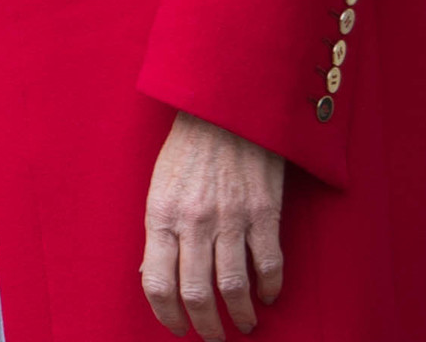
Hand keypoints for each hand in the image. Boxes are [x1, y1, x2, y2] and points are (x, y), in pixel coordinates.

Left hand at [142, 111, 286, 336]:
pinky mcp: (264, 213)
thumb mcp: (159, 187)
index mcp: (160, 214)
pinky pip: (268, 264)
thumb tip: (156, 277)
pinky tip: (267, 296)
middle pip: (196, 294)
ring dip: (240, 315)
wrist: (226, 108)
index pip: (156, 282)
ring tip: (243, 325)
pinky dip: (269, 288)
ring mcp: (231, 218)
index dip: (166, 315)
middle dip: (205, 327)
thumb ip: (159, 232)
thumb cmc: (188, 147)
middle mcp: (193, 221)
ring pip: (234, 287)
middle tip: (213, 338)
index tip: (176, 328)